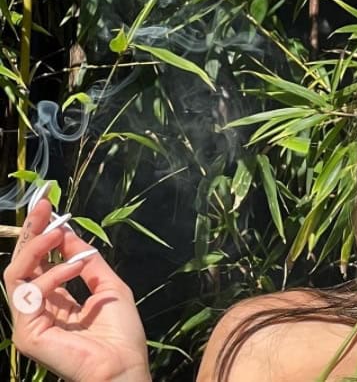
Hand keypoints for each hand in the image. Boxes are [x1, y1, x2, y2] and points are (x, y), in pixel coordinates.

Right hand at [3, 196, 150, 381]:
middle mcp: (37, 309)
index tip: (49, 205)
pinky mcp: (28, 333)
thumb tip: (68, 233)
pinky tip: (76, 264)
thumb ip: (87, 261)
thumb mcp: (109, 286)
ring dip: (38, 247)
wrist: (125, 366)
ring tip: (57, 230)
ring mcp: (29, 322)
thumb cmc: (121, 334)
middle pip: (23, 264)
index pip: (39, 262)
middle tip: (43, 206)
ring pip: (17, 274)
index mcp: (55, 300)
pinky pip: (31, 294)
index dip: (41, 234)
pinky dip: (54, 274)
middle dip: (31, 232)